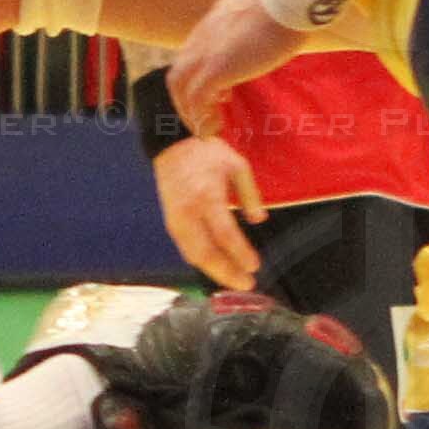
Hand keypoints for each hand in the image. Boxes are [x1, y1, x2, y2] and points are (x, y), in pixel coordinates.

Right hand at [151, 132, 266, 289]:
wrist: (171, 144)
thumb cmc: (208, 153)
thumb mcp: (237, 165)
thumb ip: (250, 195)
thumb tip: (258, 220)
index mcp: (207, 197)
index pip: (224, 234)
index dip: (240, 253)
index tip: (255, 266)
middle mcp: (188, 213)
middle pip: (205, 252)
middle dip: (226, 272)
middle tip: (245, 284)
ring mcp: (175, 219)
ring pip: (192, 254)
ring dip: (213, 271)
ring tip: (232, 280)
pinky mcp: (170, 221)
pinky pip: (185, 248)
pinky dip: (201, 261)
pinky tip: (215, 267)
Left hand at [163, 0, 305, 131]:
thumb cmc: (288, 4)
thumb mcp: (264, 16)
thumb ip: (257, 27)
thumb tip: (275, 36)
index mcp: (213, 23)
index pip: (193, 55)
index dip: (199, 76)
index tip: (219, 94)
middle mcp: (202, 37)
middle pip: (179, 72)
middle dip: (186, 99)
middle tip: (203, 118)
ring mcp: (205, 52)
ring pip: (179, 86)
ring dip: (188, 110)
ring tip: (205, 129)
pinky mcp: (216, 68)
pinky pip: (197, 98)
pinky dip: (199, 115)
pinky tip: (212, 128)